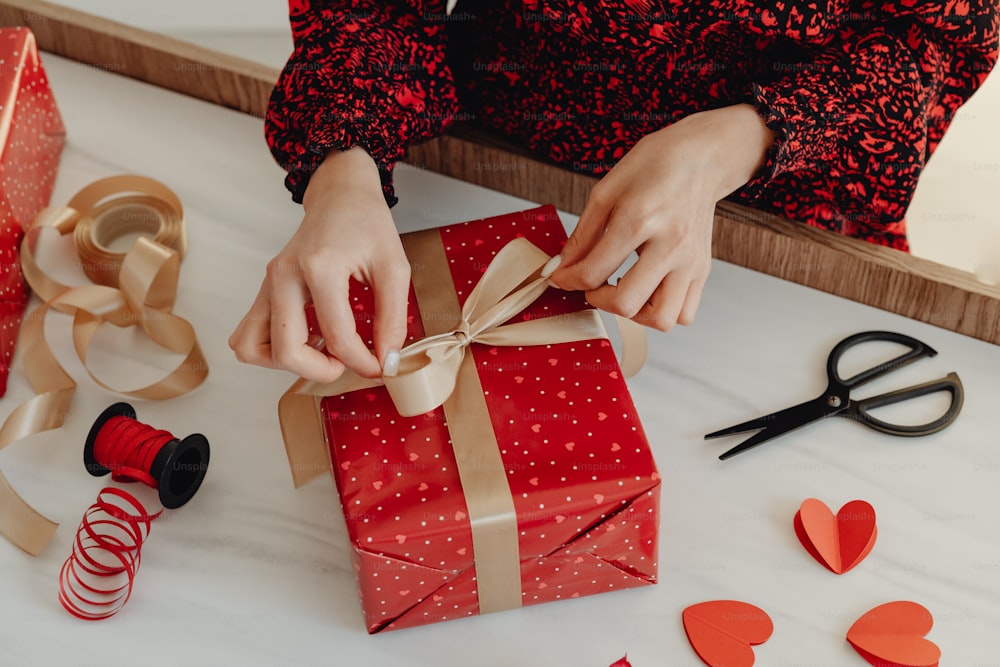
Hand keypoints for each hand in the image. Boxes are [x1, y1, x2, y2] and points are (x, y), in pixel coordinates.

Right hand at [229, 147, 408, 381]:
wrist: (340, 196)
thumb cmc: (367, 225)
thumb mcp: (394, 267)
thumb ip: (393, 317)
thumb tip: (387, 361)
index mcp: (319, 266)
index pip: (336, 336)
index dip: (361, 363)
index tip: (379, 367)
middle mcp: (284, 276)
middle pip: (284, 350)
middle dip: (319, 371)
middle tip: (346, 363)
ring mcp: (267, 283)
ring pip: (252, 347)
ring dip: (287, 363)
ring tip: (322, 351)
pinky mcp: (264, 290)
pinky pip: (250, 335)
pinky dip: (275, 349)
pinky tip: (309, 337)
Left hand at [548, 104, 773, 329]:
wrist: (702, 157)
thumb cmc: (655, 166)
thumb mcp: (607, 190)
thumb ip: (582, 234)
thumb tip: (562, 268)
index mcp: (640, 220)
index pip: (594, 271)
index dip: (567, 280)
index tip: (561, 278)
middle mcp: (670, 245)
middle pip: (627, 303)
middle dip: (598, 300)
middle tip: (593, 284)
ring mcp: (691, 261)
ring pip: (662, 319)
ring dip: (634, 314)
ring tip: (623, 290)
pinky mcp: (703, 269)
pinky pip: (684, 313)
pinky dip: (662, 311)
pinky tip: (647, 290)